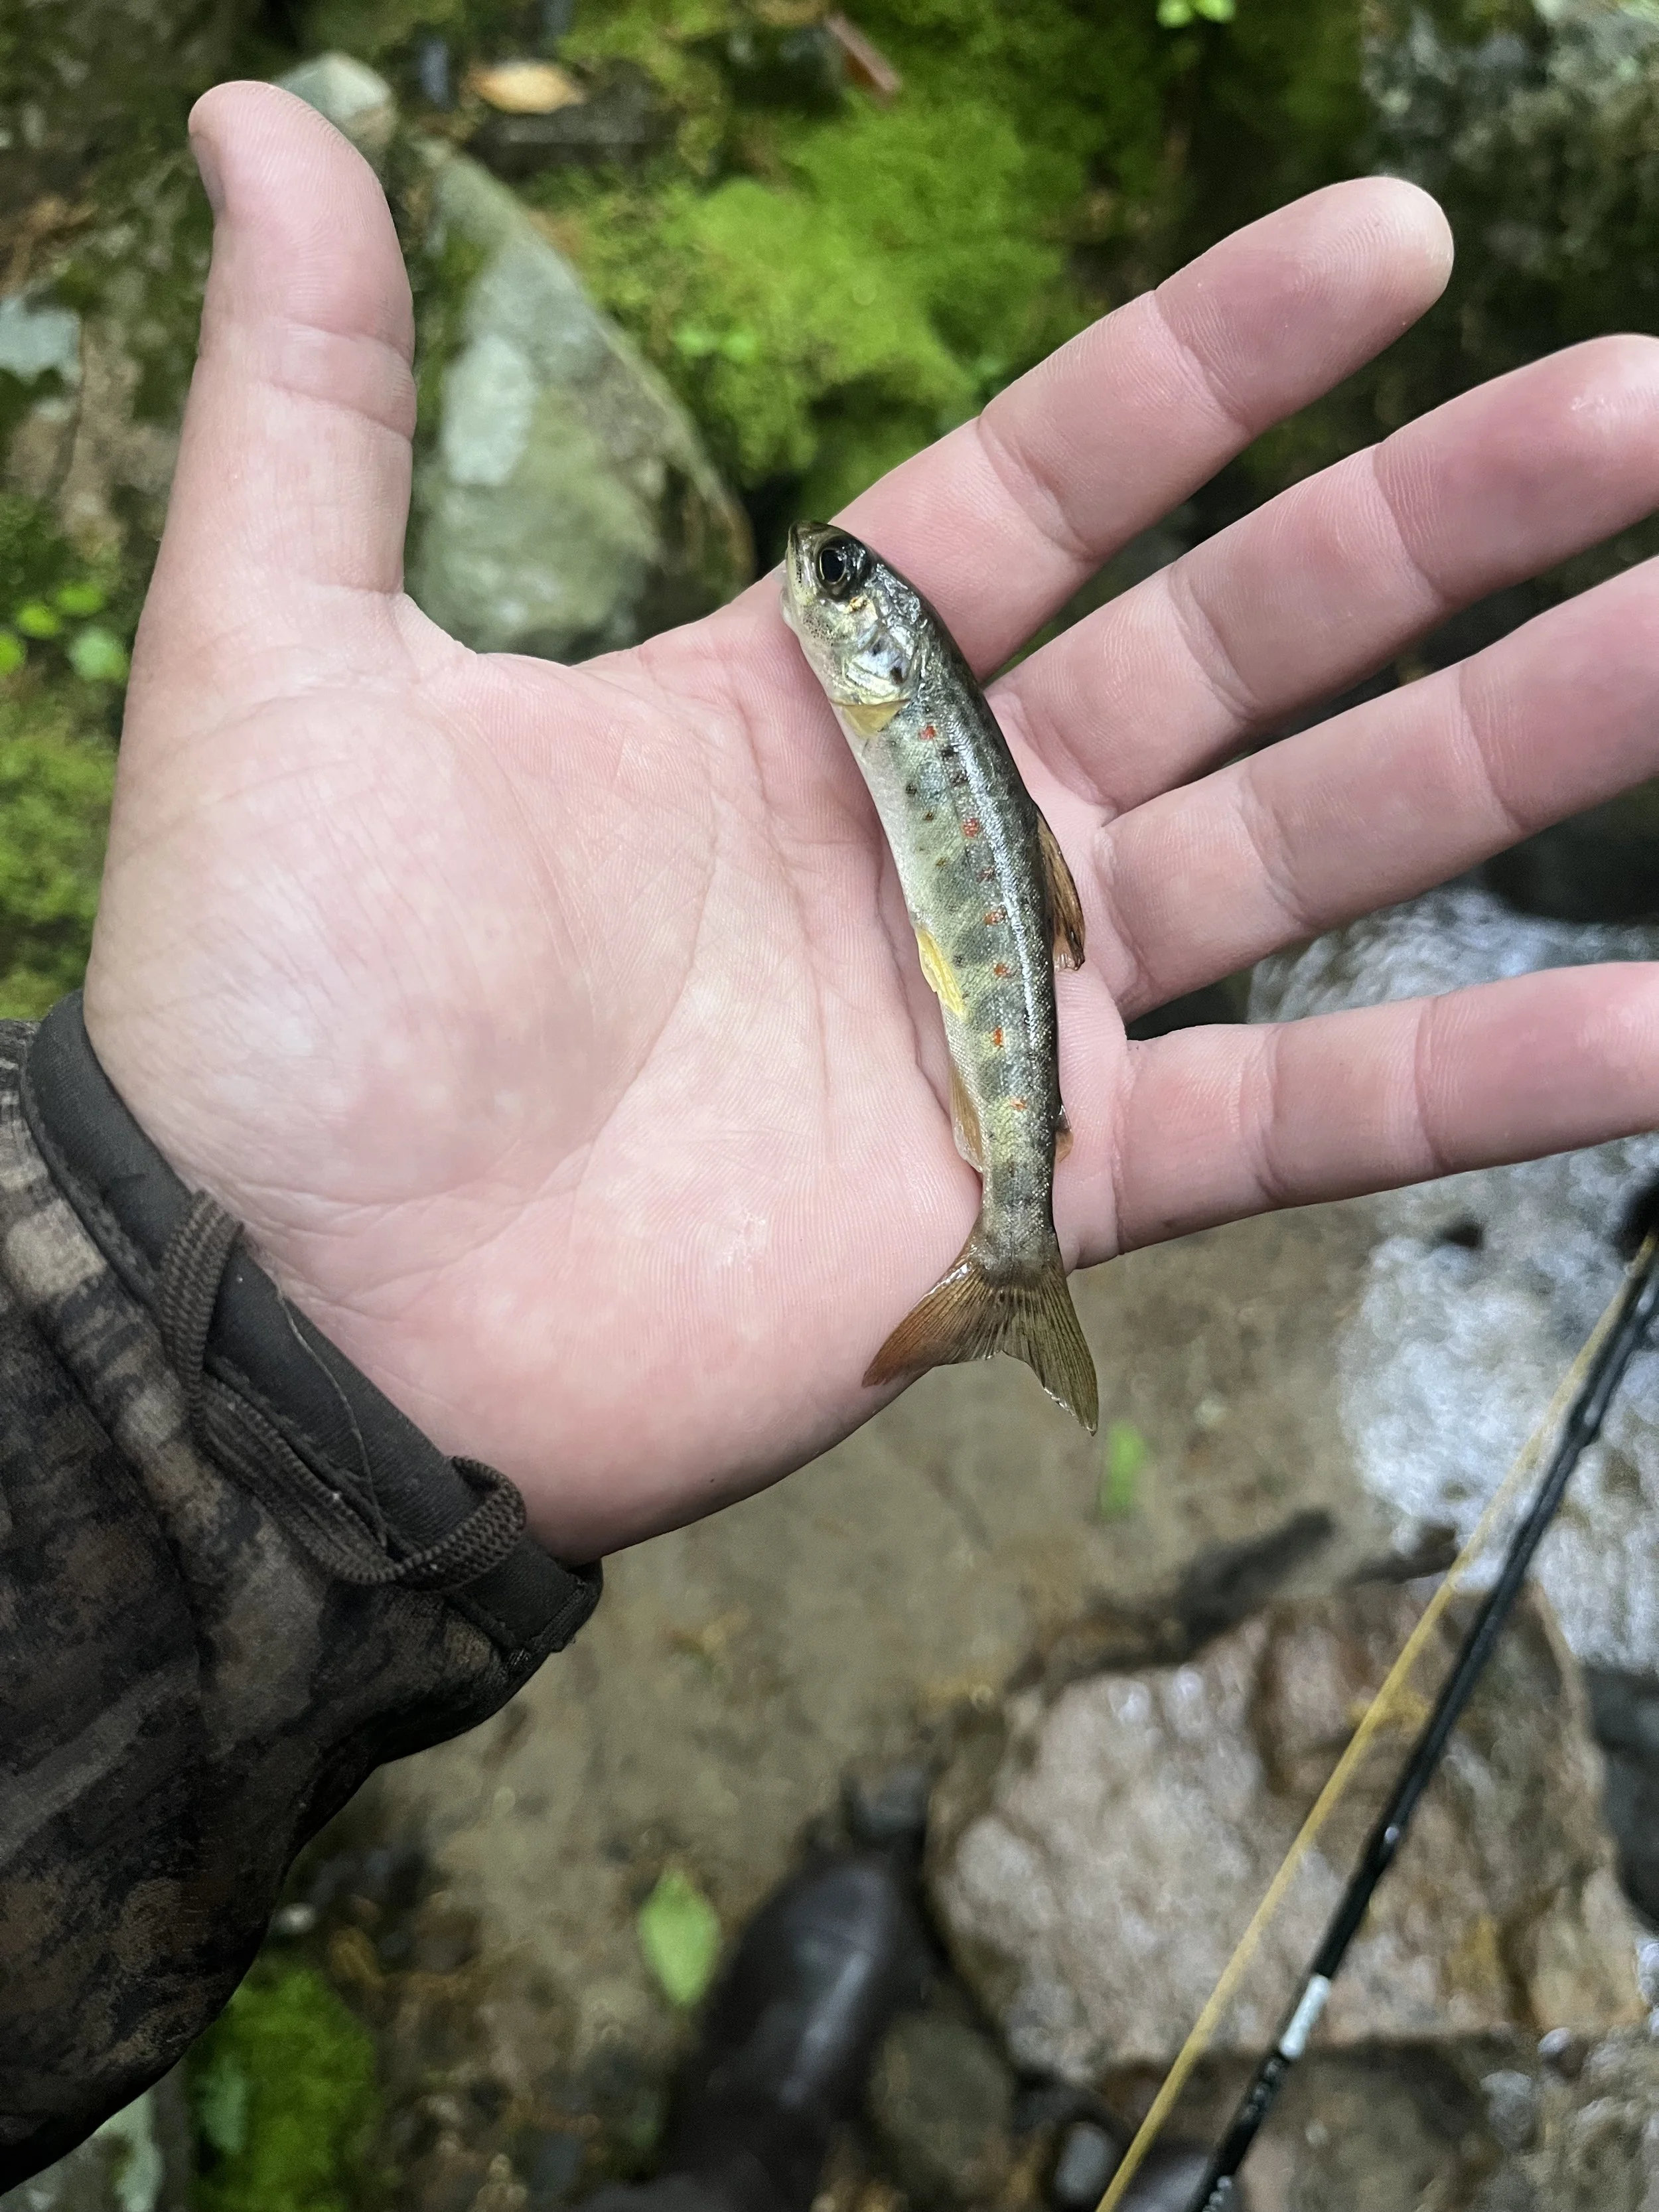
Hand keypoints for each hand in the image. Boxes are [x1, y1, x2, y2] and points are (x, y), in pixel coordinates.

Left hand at [86, 83, 1658, 1557]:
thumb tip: (259, 114)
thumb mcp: (279, 657)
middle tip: (1646, 403)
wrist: (305, 1311)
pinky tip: (1658, 1024)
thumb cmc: (280, 999)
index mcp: (791, 689)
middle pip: (1238, 643)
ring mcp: (1009, 1014)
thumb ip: (314, 396)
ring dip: (1521, 751)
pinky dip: (1482, 1081)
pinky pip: (1304, 1117)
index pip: (1050, 481)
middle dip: (1443, 525)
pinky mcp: (1046, 1195)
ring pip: (1314, 852)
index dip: (1216, 361)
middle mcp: (934, 835)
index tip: (1393, 239)